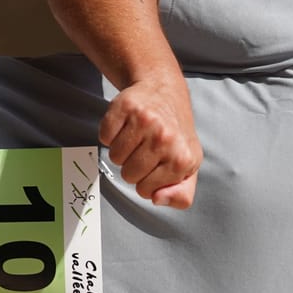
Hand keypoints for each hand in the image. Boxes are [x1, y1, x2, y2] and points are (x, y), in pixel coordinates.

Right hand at [99, 74, 200, 208]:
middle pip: (128, 176)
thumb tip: (157, 199)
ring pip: (115, 158)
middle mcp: (165, 139)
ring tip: (136, 137)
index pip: (146, 191)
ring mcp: (145, 121)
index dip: (147, 182)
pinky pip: (104, 137)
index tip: (156, 165)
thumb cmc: (176, 136)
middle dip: (133, 167)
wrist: (165, 93)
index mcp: (182, 159)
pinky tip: (126, 126)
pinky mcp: (125, 106)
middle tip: (144, 150)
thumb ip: (181, 195)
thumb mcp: (188, 169)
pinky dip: (110, 135)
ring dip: (122, 151)